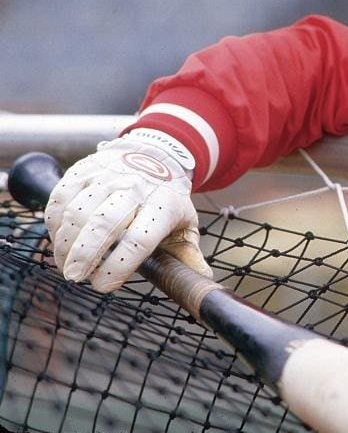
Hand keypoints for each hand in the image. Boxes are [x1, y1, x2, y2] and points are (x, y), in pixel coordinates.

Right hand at [44, 129, 211, 292]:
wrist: (152, 154)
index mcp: (163, 205)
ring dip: (66, 244)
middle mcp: (134, 188)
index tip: (105, 285)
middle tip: (75, 278)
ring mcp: (106, 177)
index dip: (120, 265)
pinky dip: (54, 225)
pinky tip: (60, 242)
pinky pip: (60, 199)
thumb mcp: (185, 223)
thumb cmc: (166, 200)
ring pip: (77, 212)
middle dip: (85, 255)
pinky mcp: (82, 171)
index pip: (140, 238)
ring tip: (67, 266)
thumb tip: (202, 279)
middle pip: (104, 223)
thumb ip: (188, 255)